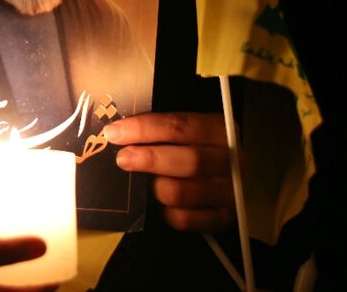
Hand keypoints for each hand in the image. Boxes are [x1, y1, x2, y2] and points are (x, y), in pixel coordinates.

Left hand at [104, 112, 235, 232]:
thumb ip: (162, 129)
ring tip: (141, 183)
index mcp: (221, 130)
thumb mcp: (189, 130)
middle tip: (123, 159)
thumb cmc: (200, 147)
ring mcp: (229, 192)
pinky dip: (166, 212)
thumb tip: (119, 132)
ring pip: (182, 193)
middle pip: (189, 161)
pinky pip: (185, 219)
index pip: (180, 126)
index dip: (144, 129)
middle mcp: (231, 161)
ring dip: (155, 187)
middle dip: (149, 160)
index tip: (115, 132)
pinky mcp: (222, 218)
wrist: (231, 175)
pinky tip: (158, 203)